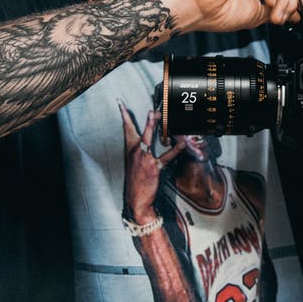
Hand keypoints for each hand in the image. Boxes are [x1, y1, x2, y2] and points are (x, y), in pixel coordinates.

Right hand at [120, 104, 183, 223]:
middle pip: (137, 131)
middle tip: (150, 109)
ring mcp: (143, 159)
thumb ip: (141, 149)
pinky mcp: (153, 167)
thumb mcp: (135, 162)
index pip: (126, 129)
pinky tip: (181, 144)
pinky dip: (175, 150)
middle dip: (144, 120)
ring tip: (157, 116)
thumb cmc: (137, 179)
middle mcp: (135, 152)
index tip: (120, 103)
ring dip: (151, 127)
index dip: (124, 115)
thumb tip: (148, 139)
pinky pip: (166, 157)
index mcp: (131, 150)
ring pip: (147, 140)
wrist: (136, 198)